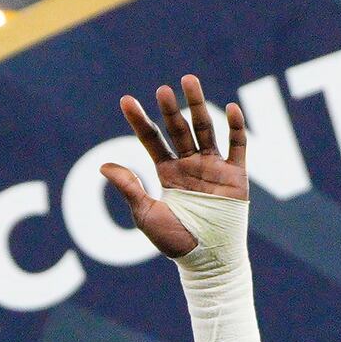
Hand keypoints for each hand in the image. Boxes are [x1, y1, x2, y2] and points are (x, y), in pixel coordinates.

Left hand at [96, 74, 247, 261]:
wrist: (207, 260)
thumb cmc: (175, 242)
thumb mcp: (145, 214)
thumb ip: (129, 187)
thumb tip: (103, 165)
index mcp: (167, 172)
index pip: (151, 139)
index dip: (139, 120)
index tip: (126, 100)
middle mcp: (190, 165)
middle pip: (178, 129)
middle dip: (170, 109)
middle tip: (162, 89)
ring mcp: (213, 167)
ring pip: (205, 128)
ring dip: (198, 105)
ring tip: (189, 81)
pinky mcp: (236, 175)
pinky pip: (237, 146)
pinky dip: (235, 127)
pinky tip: (229, 108)